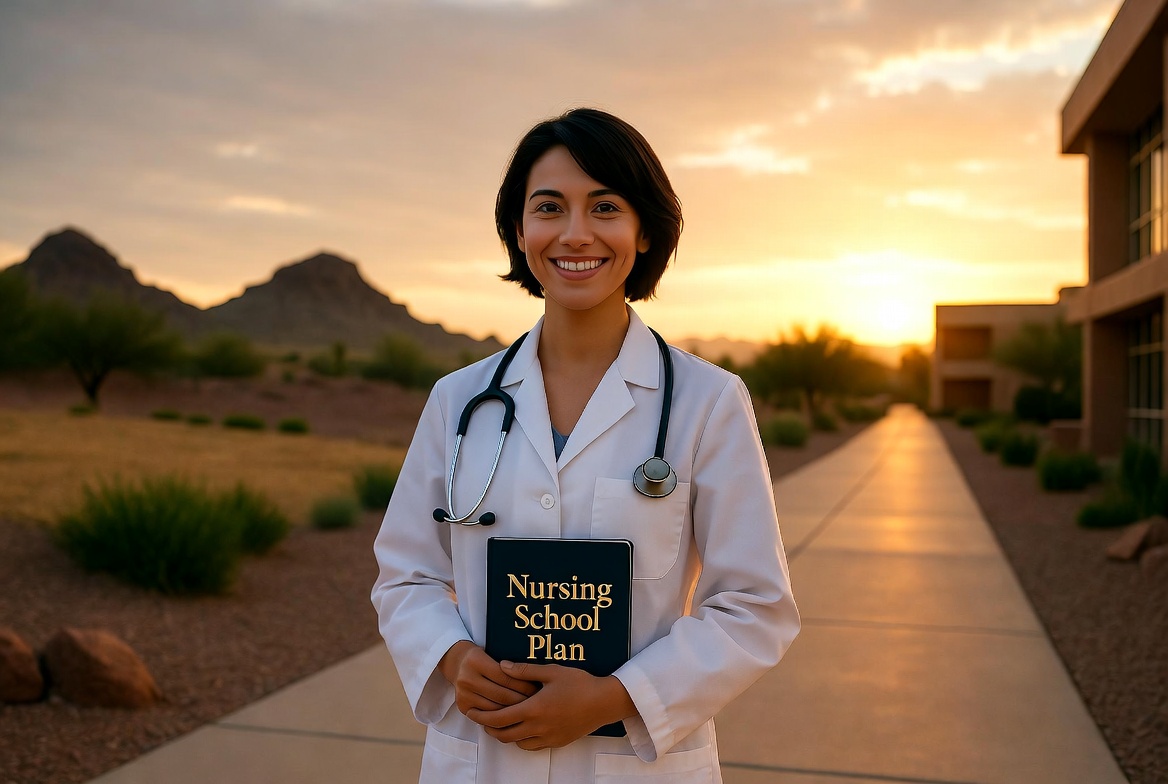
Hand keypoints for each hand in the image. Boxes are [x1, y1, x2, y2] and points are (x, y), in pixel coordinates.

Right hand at [438, 641, 538, 715]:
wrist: (457, 662)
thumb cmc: (483, 656)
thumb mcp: (494, 651)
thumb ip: (511, 664)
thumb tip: (538, 677)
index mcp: (476, 661)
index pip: (506, 677)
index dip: (524, 685)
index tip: (538, 689)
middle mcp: (467, 678)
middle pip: (501, 695)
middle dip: (522, 701)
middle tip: (538, 704)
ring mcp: (463, 694)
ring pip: (494, 709)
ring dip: (513, 713)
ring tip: (528, 712)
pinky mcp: (462, 706)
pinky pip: (486, 716)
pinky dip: (501, 719)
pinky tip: (513, 718)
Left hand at [467, 661, 635, 749]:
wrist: (604, 702)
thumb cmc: (579, 683)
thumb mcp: (551, 671)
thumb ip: (524, 670)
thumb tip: (502, 665)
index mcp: (534, 709)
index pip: (499, 718)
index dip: (482, 716)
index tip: (471, 711)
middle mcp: (538, 727)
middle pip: (504, 734)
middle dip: (488, 727)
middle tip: (481, 717)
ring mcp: (548, 737)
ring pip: (516, 743)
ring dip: (504, 734)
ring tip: (499, 722)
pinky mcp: (557, 742)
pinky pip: (532, 746)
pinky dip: (521, 740)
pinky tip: (521, 729)